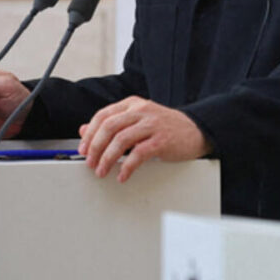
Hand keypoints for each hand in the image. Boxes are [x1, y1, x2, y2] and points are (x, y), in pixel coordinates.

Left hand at [78, 97, 209, 182]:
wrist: (196, 130)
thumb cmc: (165, 127)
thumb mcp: (137, 121)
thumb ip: (112, 123)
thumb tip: (84, 130)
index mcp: (134, 104)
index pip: (103, 115)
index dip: (90, 134)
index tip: (83, 149)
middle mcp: (143, 110)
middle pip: (109, 126)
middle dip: (95, 147)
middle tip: (90, 162)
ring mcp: (153, 124)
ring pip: (121, 139)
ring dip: (107, 159)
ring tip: (102, 171)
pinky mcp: (162, 140)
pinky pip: (138, 154)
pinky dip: (127, 167)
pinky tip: (122, 175)